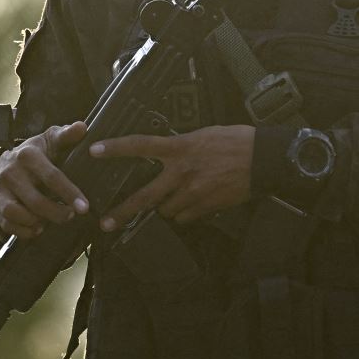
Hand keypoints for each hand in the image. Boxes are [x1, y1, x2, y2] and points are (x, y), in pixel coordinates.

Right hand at [0, 122, 89, 239]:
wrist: (2, 163)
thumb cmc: (33, 154)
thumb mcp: (49, 140)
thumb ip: (66, 135)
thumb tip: (82, 128)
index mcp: (28, 156)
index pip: (51, 176)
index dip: (69, 193)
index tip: (84, 207)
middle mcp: (11, 173)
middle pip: (35, 201)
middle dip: (57, 213)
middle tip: (70, 215)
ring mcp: (0, 190)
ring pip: (16, 214)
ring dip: (37, 222)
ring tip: (50, 221)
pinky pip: (6, 225)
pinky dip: (24, 231)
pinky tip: (37, 228)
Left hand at [90, 124, 253, 230]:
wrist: (264, 159)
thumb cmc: (235, 142)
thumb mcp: (202, 135)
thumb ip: (181, 146)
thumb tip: (168, 155)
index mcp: (179, 148)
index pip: (140, 145)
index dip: (116, 148)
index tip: (95, 151)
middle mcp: (181, 172)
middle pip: (144, 196)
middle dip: (123, 212)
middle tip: (105, 223)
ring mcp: (193, 192)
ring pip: (166, 211)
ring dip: (166, 208)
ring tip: (176, 198)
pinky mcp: (206, 207)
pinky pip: (186, 217)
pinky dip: (186, 213)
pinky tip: (195, 203)